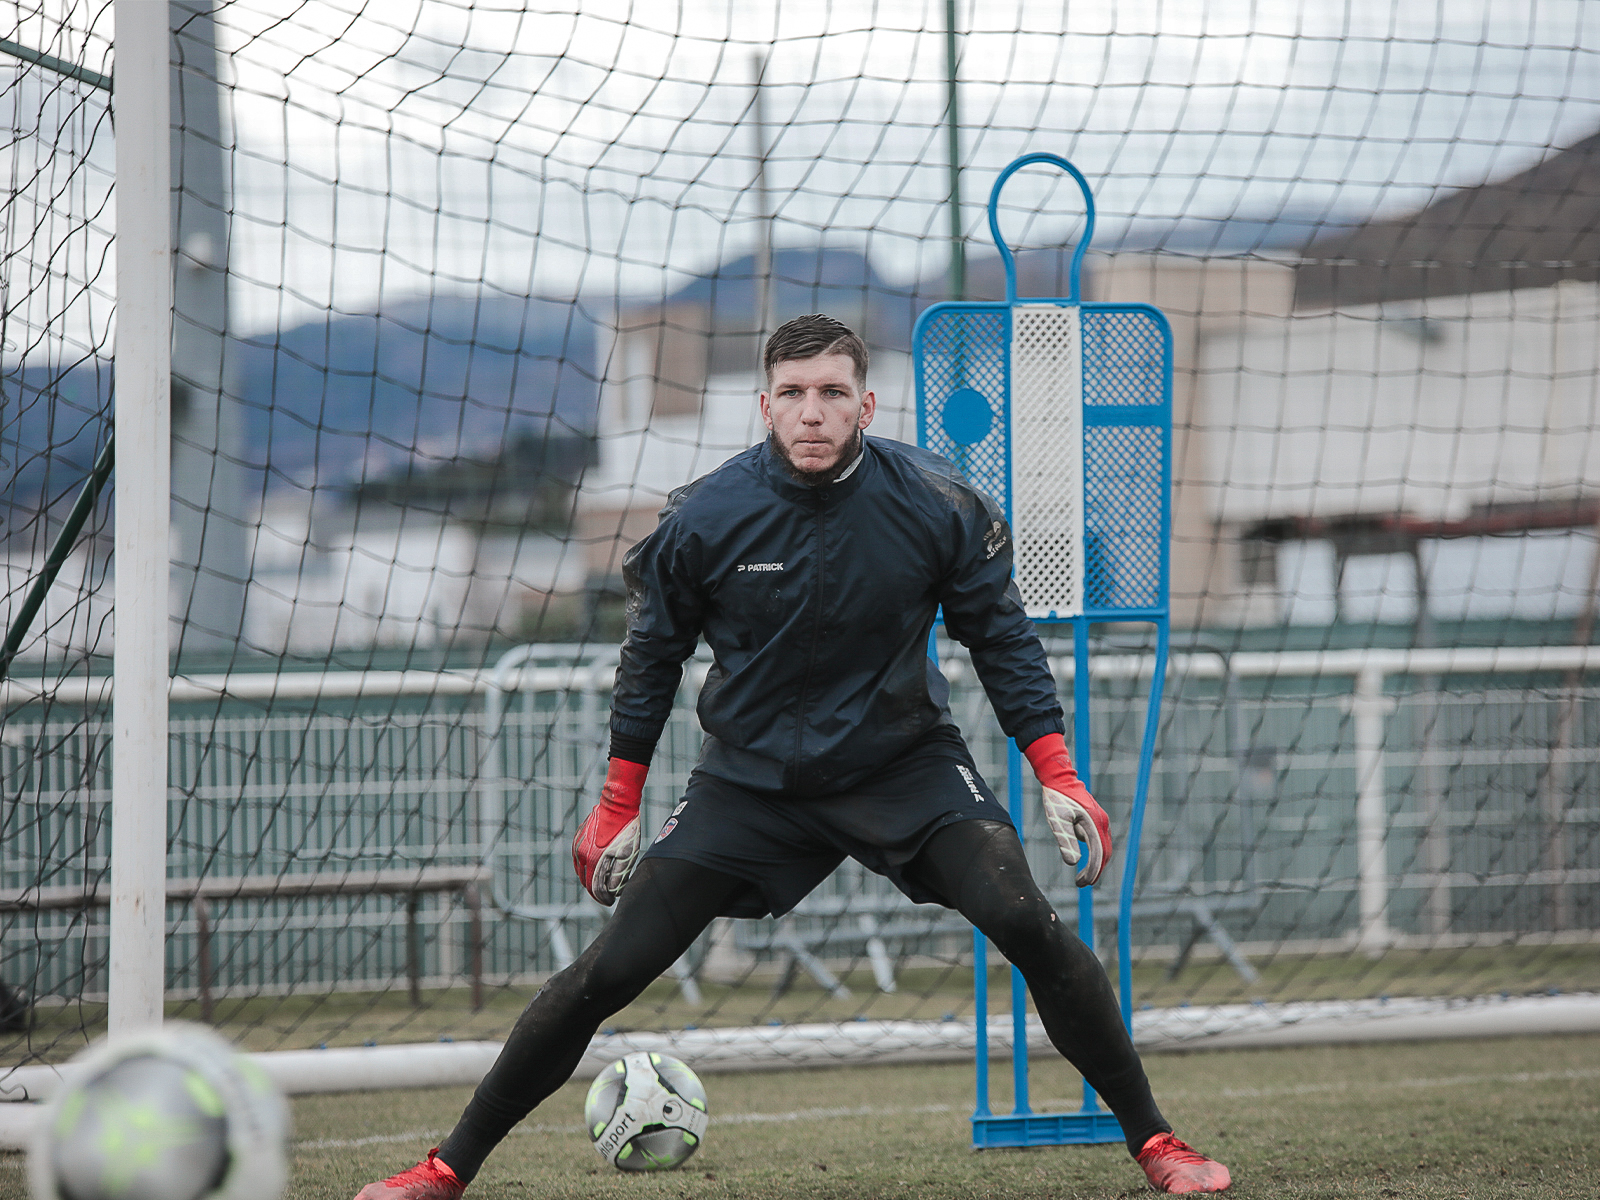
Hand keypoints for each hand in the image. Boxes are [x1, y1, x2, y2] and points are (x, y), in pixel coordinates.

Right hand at [572, 758, 648, 904]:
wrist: (618, 804)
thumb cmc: (626, 830)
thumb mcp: (626, 854)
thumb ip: (617, 875)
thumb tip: (610, 891)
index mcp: (592, 860)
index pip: (594, 888)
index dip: (603, 898)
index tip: (610, 902)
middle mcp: (580, 854)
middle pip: (585, 881)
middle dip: (596, 891)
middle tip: (607, 896)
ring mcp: (577, 845)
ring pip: (580, 870)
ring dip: (590, 879)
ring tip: (602, 884)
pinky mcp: (578, 837)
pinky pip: (578, 858)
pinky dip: (586, 866)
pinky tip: (595, 867)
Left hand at [1022, 732, 1112, 886]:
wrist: (1059, 777)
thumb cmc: (1056, 798)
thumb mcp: (1058, 821)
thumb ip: (1066, 841)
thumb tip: (1073, 863)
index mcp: (1094, 823)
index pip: (1098, 854)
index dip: (1092, 871)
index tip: (1082, 883)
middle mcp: (1102, 822)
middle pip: (1105, 853)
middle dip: (1095, 871)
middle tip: (1081, 884)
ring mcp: (1101, 820)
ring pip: (1104, 848)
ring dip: (1096, 864)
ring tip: (1082, 878)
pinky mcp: (1096, 819)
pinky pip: (1100, 841)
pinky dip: (1095, 854)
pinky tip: (1084, 861)